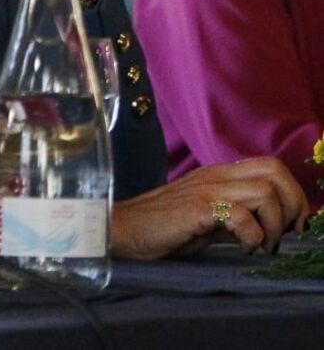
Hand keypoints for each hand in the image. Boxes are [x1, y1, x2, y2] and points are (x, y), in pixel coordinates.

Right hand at [111, 157, 308, 260]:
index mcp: (219, 174)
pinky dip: (252, 237)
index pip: (271, 167)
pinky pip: (241, 217)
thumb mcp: (208, 217)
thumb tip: (273, 230)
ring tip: (260, 245)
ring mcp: (205, 189)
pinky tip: (241, 248)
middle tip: (282, 235)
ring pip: (264, 193)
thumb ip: (236, 215)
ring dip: (273, 225)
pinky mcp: (196, 209)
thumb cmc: (164, 227)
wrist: (123, 228)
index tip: (292, 227)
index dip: (293, 195)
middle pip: (275, 171)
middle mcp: (215, 176)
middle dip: (291, 206)